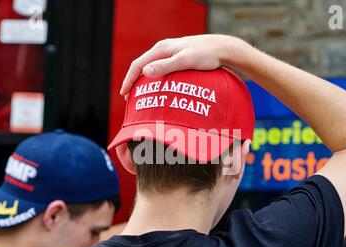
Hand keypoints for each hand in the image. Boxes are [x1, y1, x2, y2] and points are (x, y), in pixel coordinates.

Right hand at [120, 34, 242, 97]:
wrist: (221, 48)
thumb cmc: (205, 55)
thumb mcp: (185, 61)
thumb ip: (165, 66)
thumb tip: (145, 72)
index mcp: (161, 49)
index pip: (138, 65)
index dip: (128, 80)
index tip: (124, 94)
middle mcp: (163, 49)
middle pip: (141, 66)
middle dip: (132, 81)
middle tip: (128, 98)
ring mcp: (170, 53)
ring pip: (150, 68)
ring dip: (141, 81)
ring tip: (138, 95)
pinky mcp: (177, 58)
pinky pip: (159, 69)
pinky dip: (152, 79)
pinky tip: (155, 88)